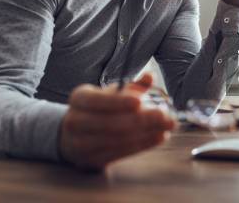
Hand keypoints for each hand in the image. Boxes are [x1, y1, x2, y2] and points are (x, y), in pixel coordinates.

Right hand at [58, 73, 175, 169]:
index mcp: (79, 98)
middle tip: (165, 116)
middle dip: (140, 120)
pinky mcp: (91, 160)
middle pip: (109, 123)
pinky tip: (158, 137)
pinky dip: (142, 145)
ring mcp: (80, 144)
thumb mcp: (110, 94)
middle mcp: (75, 122)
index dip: (118, 102)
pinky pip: (120, 153)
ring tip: (165, 127)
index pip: (97, 100)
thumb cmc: (98, 109)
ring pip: (116, 140)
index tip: (140, 101)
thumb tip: (150, 77)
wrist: (72, 135)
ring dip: (145, 134)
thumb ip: (131, 86)